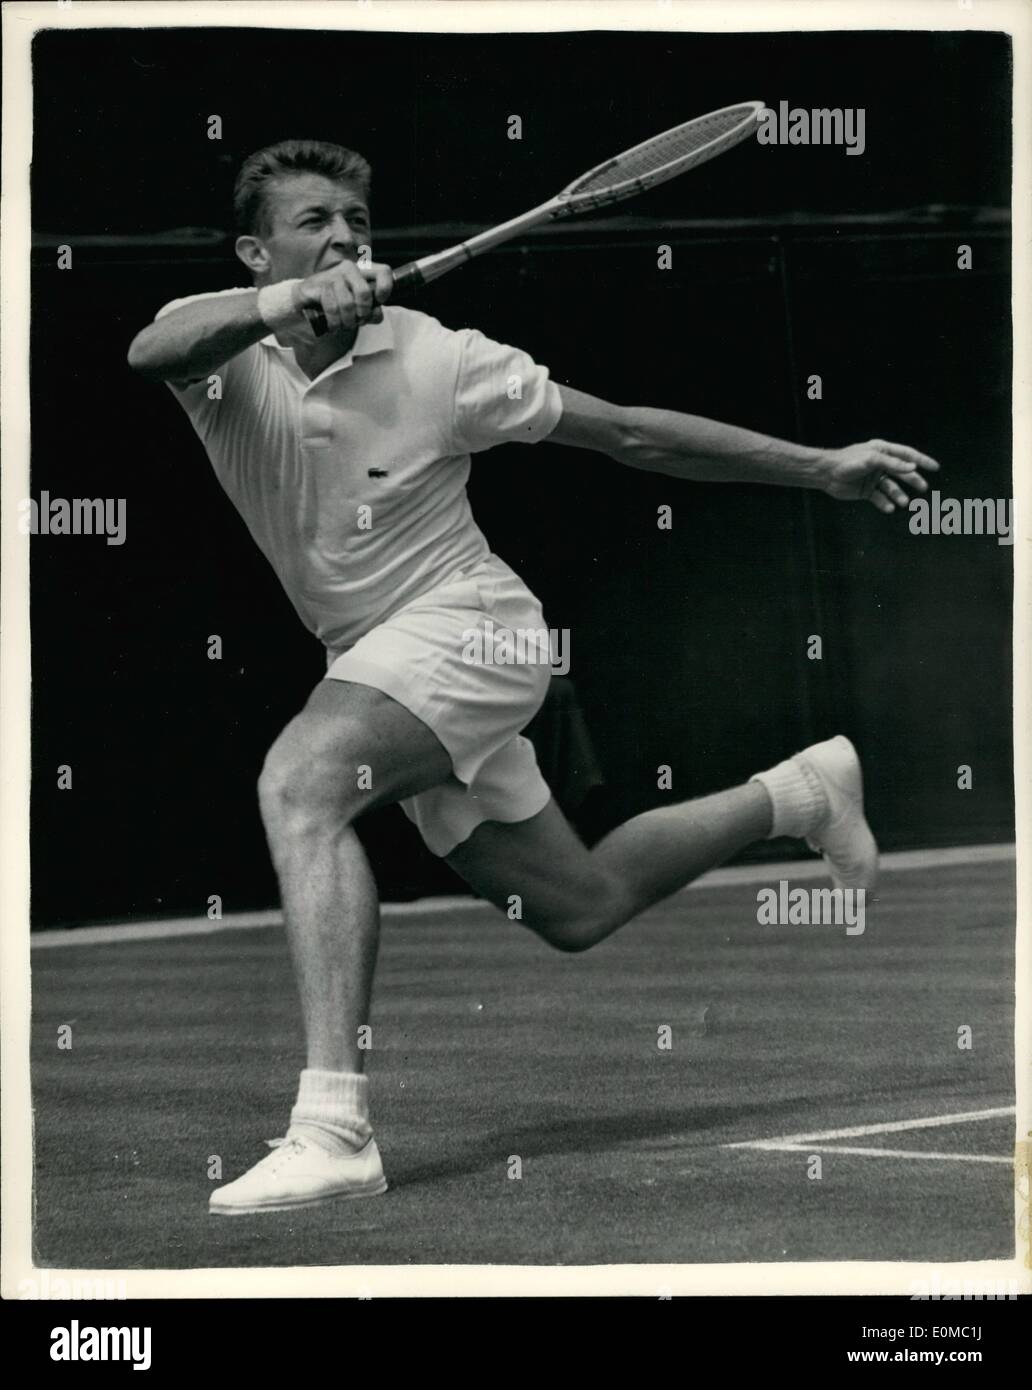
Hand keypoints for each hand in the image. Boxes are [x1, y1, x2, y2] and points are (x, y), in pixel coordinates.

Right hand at [294, 259, 393, 333]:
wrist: (307, 300)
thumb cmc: (337, 303)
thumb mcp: (358, 308)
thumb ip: (372, 312)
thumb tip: (376, 314)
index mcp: (362, 271)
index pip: (384, 271)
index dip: (385, 288)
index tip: (379, 302)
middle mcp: (349, 269)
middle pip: (364, 293)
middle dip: (362, 314)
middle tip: (357, 321)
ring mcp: (333, 275)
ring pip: (347, 303)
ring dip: (346, 321)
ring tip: (343, 325)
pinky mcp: (319, 285)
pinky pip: (332, 307)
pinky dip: (334, 322)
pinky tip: (333, 326)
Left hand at [821, 439, 939, 513]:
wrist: (826, 474)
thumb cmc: (847, 462)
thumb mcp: (871, 459)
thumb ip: (892, 463)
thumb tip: (912, 467)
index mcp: (882, 451)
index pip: (907, 455)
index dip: (922, 460)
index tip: (935, 467)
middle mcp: (880, 464)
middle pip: (902, 473)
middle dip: (913, 480)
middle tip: (923, 489)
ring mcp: (874, 478)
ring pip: (891, 488)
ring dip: (899, 495)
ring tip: (904, 503)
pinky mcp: (866, 491)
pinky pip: (880, 498)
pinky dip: (885, 504)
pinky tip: (889, 508)